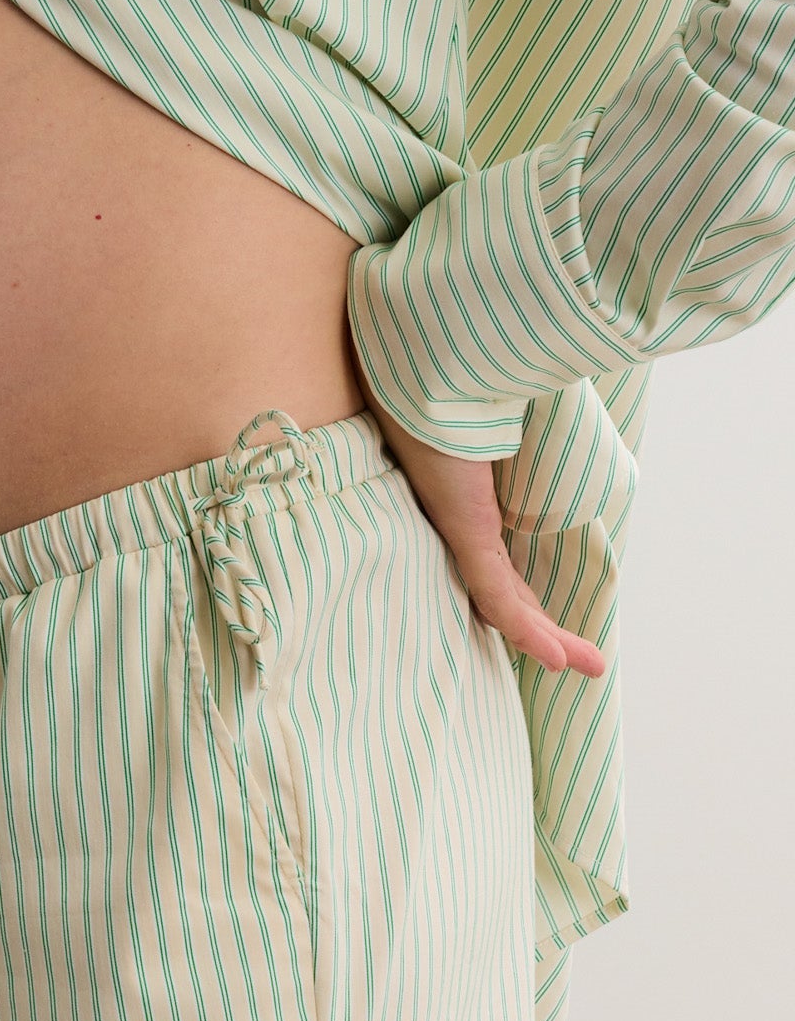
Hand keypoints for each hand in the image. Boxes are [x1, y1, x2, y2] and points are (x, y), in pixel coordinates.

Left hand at [352, 363, 605, 678]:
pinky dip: (526, 626)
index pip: (497, 558)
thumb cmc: (461, 368)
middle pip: (501, 588)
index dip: (528, 593)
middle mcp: (457, 517)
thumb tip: (555, 392)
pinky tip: (555, 657)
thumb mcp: (506, 404)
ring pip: (502, 601)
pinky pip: (495, 590)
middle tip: (585, 660)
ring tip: (589, 667)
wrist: (431, 353)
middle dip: (541, 627)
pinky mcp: (462, 528)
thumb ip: (527, 415)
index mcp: (464, 495)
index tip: (552, 615)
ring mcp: (457, 526)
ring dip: (547, 639)